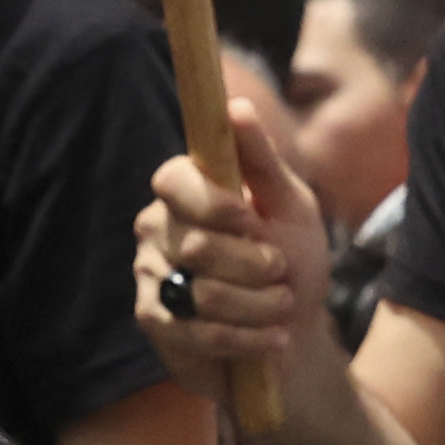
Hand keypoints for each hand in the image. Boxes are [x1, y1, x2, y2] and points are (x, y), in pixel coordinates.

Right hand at [136, 95, 327, 407]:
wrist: (294, 332)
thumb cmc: (291, 260)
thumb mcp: (290, 206)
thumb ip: (262, 161)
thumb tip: (236, 106)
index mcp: (184, 190)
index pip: (172, 180)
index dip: (213, 204)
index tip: (251, 219)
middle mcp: (156, 228)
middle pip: (196, 244)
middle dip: (256, 266)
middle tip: (280, 271)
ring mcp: (150, 276)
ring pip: (203, 293)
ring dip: (260, 305)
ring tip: (281, 305)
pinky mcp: (155, 322)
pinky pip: (198, 332)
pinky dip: (249, 337)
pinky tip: (272, 337)